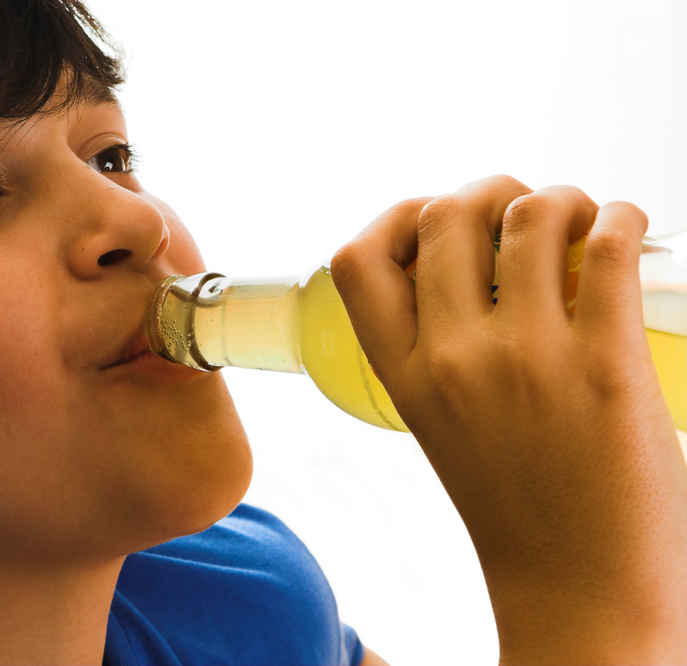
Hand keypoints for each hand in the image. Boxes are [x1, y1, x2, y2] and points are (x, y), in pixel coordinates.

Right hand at [331, 175, 686, 664]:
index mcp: (403, 377)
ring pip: (528, 214)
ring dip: (559, 196)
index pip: (356, 263)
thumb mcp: (443, 424)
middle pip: (444, 215)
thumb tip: (486, 267)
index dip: (393, 217)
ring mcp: (525, 358)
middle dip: (485, 189)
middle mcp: (451, 358)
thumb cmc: (515, 506)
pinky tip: (625, 228)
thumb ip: (441, 350)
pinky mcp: (603, 363)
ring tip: (583, 218)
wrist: (576, 587)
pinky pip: (607, 247)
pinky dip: (621, 216)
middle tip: (520, 207)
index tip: (434, 218)